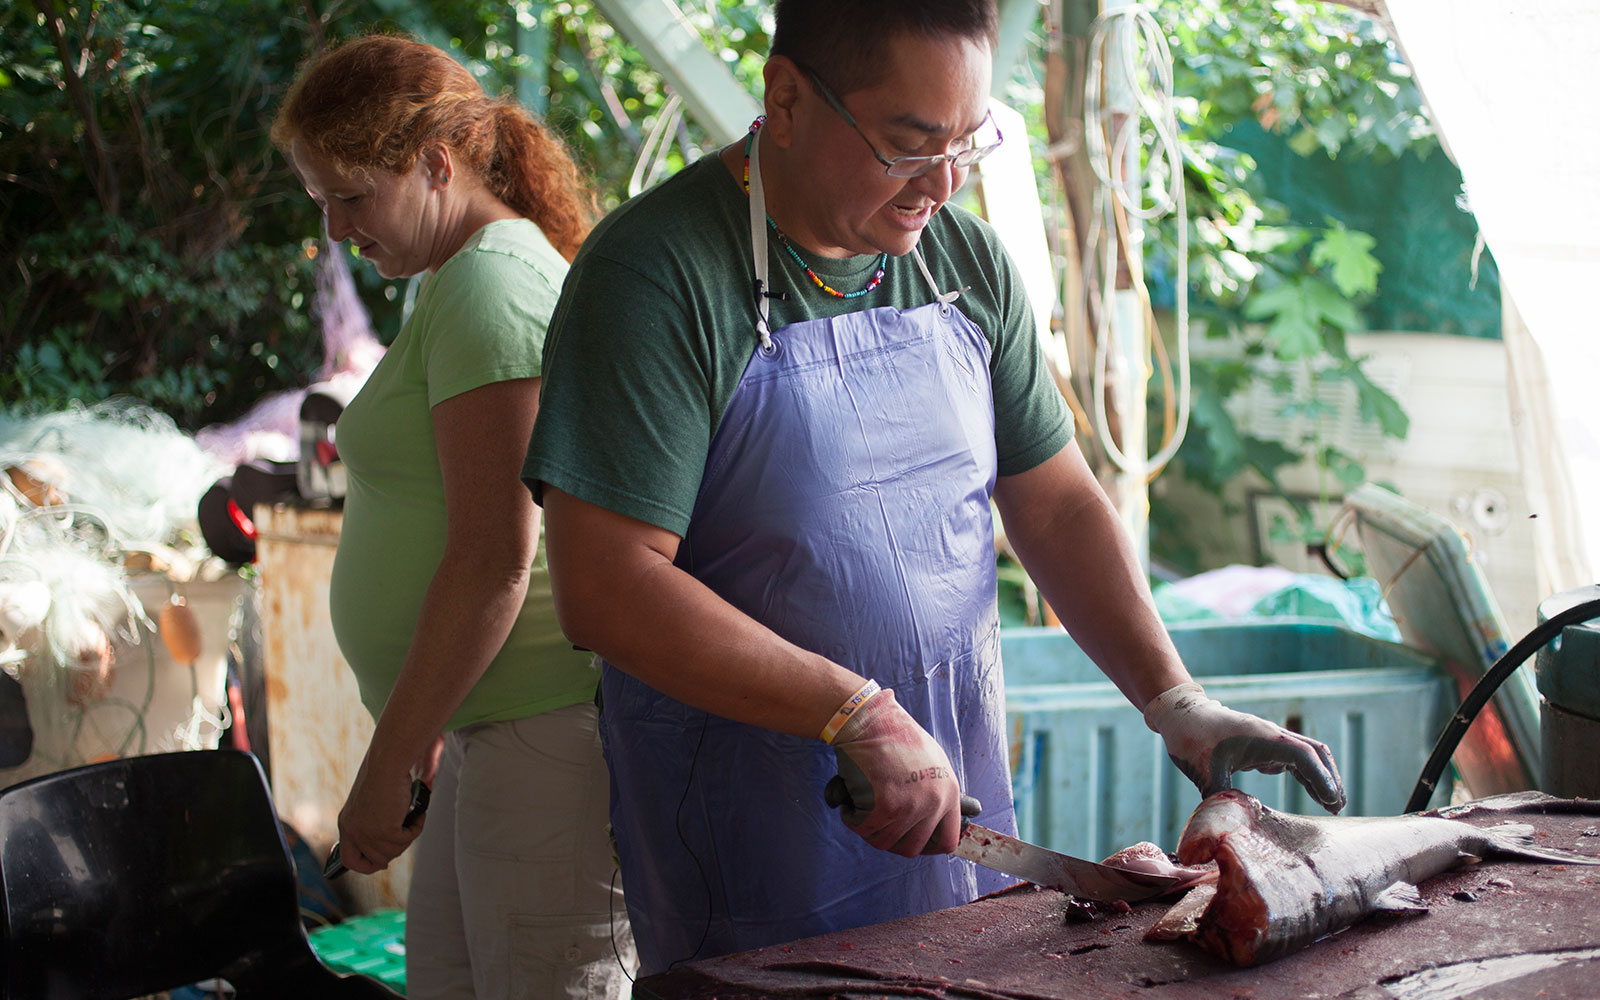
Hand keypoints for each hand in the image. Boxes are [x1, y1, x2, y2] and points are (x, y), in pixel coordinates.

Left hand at [335, 748, 433, 873]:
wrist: (388, 762)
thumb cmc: (383, 774)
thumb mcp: (372, 803)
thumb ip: (374, 822)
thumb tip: (390, 843)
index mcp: (346, 824)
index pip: (350, 860)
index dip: (367, 865)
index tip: (381, 862)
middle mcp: (352, 831)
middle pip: (377, 860)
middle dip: (395, 849)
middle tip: (406, 831)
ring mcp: (367, 833)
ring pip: (393, 852)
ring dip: (407, 836)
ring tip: (411, 816)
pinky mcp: (384, 831)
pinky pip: (406, 840)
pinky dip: (416, 827)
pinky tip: (416, 813)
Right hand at [830, 688, 962, 856]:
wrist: (871, 719)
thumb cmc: (894, 736)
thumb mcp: (931, 763)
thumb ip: (935, 794)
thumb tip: (940, 822)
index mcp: (950, 793)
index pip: (946, 841)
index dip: (924, 845)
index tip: (907, 838)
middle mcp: (934, 803)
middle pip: (911, 848)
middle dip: (890, 839)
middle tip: (876, 822)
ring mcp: (910, 807)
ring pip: (883, 841)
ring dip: (868, 826)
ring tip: (862, 802)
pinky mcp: (883, 807)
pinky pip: (861, 828)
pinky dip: (850, 816)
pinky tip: (850, 796)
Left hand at [1144, 682, 1345, 812]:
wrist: (1181, 715)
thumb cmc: (1191, 738)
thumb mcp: (1203, 770)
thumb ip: (1217, 796)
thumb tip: (1225, 826)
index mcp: (1264, 737)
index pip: (1304, 756)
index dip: (1321, 778)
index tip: (1332, 801)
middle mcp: (1273, 735)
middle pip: (1315, 753)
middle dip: (1330, 778)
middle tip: (1339, 807)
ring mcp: (1270, 739)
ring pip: (1308, 756)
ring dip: (1322, 777)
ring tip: (1333, 805)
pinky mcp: (1264, 745)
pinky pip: (1295, 760)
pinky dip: (1308, 776)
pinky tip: (1313, 793)